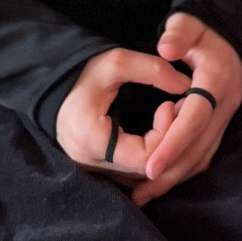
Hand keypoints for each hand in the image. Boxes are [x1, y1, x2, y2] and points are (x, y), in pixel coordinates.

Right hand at [55, 46, 191, 177]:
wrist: (55, 89)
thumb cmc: (83, 74)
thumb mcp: (116, 62)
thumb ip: (153, 70)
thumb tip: (186, 85)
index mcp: (91, 140)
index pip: (145, 156)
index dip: (166, 132)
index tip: (169, 104)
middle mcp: (90, 164)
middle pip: (147, 171)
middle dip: (170, 141)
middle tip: (178, 111)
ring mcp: (94, 172)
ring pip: (143, 178)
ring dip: (164, 150)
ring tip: (171, 119)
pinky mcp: (100, 173)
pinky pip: (135, 176)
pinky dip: (153, 157)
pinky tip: (160, 133)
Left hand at [131, 13, 241, 208]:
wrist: (229, 38)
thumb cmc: (200, 32)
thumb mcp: (188, 24)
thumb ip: (178, 33)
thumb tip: (165, 48)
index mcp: (217, 80)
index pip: (195, 118)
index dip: (172, 143)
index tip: (149, 166)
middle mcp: (226, 104)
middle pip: (199, 146)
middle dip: (170, 171)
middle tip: (140, 191)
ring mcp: (226, 117)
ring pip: (203, 155)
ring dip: (175, 177)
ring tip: (144, 195)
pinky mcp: (219, 125)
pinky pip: (203, 153)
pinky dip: (182, 170)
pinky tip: (161, 182)